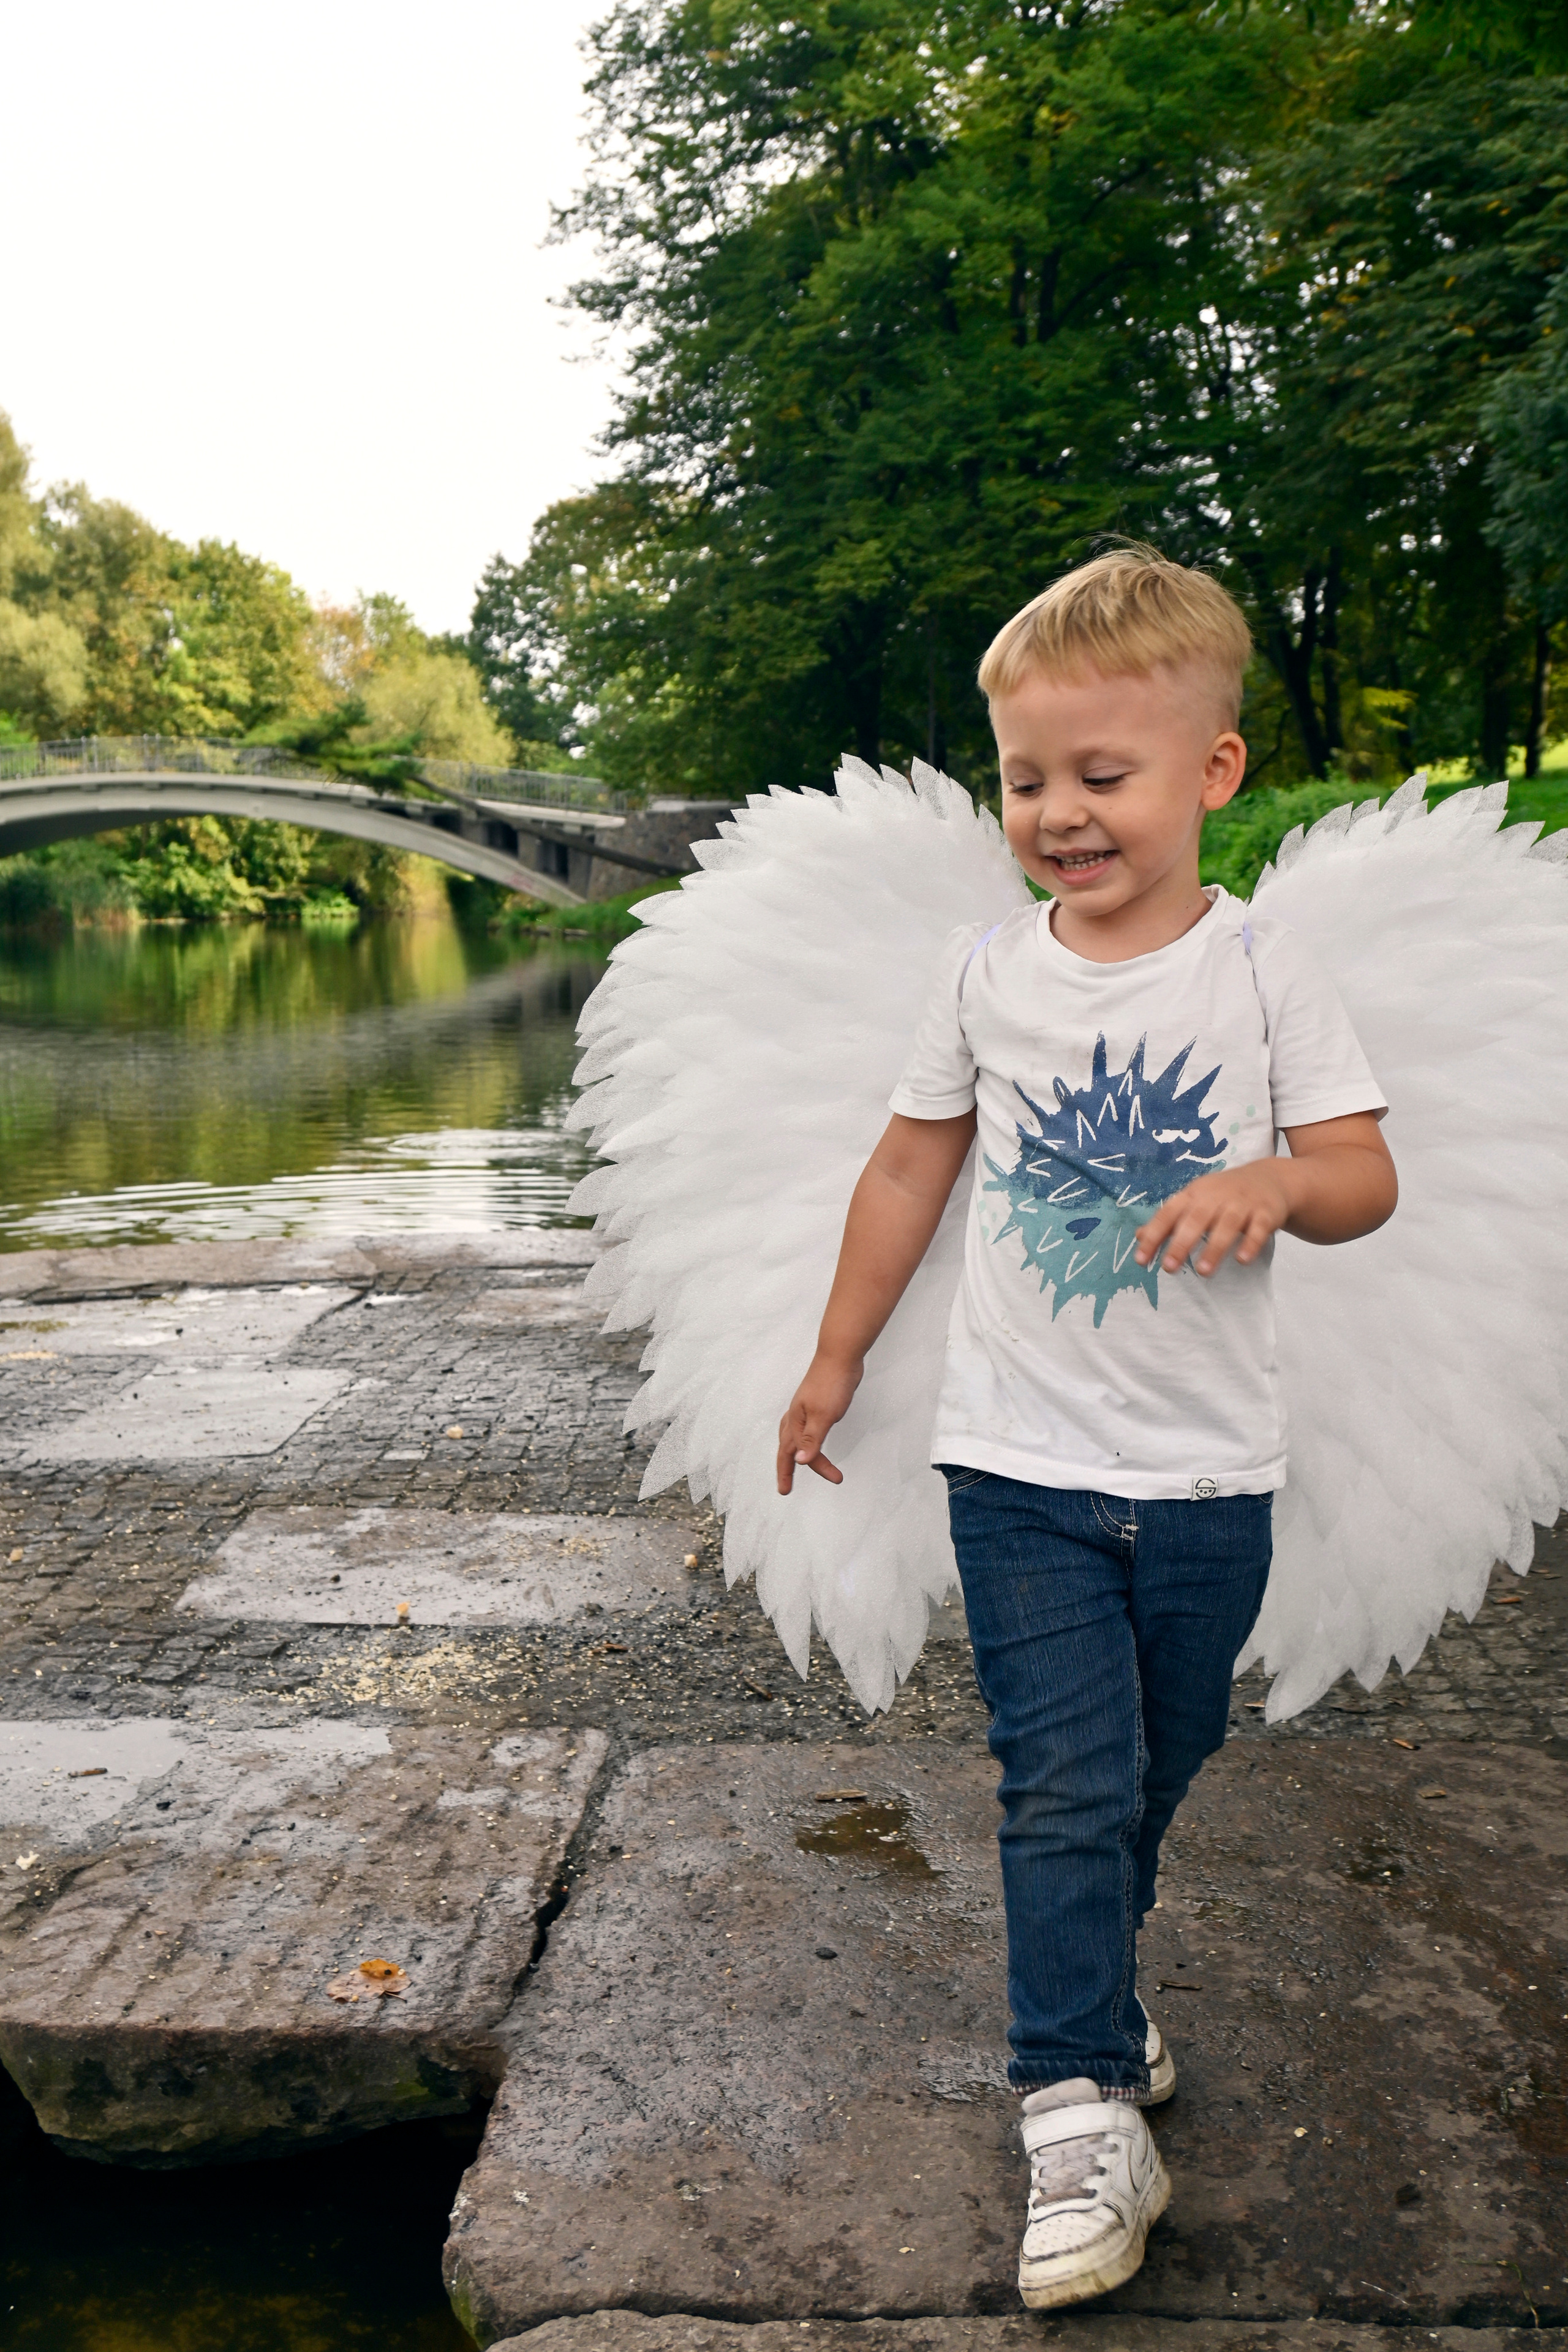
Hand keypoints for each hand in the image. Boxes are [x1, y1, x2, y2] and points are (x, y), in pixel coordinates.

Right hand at [777, 1353, 862, 1492]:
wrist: (840, 1355)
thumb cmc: (831, 1384)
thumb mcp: (824, 1416)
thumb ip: (812, 1439)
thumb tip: (801, 1462)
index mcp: (795, 1421)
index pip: (789, 1454)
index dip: (787, 1474)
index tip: (784, 1492)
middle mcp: (796, 1416)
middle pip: (788, 1448)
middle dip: (788, 1469)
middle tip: (788, 1488)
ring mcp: (805, 1409)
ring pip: (794, 1437)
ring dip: (798, 1454)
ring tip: (801, 1466)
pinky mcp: (817, 1404)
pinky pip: (806, 1428)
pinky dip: (806, 1440)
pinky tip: (812, 1438)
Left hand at [1134, 1161, 1295, 1278]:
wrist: (1269, 1178)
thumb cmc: (1223, 1195)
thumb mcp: (1195, 1201)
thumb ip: (1169, 1220)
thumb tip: (1139, 1236)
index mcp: (1194, 1194)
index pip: (1169, 1213)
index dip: (1154, 1234)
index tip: (1140, 1260)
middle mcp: (1216, 1196)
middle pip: (1196, 1218)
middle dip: (1181, 1243)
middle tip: (1168, 1268)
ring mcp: (1242, 1203)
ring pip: (1227, 1224)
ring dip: (1214, 1247)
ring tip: (1203, 1272)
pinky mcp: (1265, 1212)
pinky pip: (1258, 1228)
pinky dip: (1251, 1243)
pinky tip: (1242, 1260)